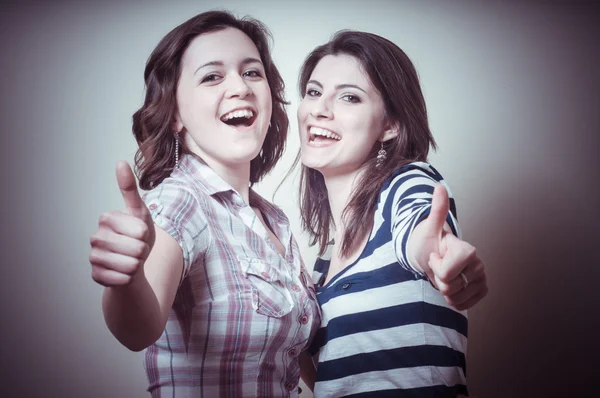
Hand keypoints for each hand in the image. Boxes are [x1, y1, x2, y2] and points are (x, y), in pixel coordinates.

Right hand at [89, 161, 155, 286]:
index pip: (141, 231)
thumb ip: (130, 189)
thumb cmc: (138, 234)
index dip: (146, 235)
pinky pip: (122, 279)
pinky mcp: (96, 276)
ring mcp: (93, 257)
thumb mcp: (140, 211)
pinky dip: (129, 278)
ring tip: (131, 259)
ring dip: (137, 265)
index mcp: (106, 218)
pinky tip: (124, 272)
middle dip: (143, 251)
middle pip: (137, 249)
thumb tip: (120, 162)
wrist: (133, 262)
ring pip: (130, 266)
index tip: (139, 233)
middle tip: (136, 248)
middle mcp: (95, 237)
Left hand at [410, 184, 487, 309]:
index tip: (435, 255)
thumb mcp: (429, 227)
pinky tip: (450, 284)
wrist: (431, 254)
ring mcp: (481, 278)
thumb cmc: (429, 241)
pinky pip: (461, 305)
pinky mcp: (481, 290)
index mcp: (467, 250)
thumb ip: (437, 210)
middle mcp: (478, 264)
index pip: (447, 272)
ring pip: (455, 297)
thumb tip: (440, 187)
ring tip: (444, 274)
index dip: (436, 267)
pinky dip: (451, 299)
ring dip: (444, 290)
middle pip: (450, 286)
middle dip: (439, 279)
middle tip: (439, 265)